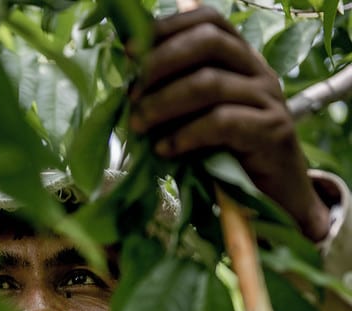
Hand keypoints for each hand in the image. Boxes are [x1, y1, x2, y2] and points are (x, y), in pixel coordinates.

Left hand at [128, 7, 329, 240]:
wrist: (272, 198)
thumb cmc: (226, 156)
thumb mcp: (195, 119)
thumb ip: (173, 96)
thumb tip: (129, 83)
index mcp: (240, 59)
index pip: (209, 20)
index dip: (167, 28)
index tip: (129, 51)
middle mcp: (258, 71)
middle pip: (208, 42)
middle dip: (160, 63)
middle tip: (132, 94)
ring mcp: (268, 100)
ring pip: (210, 83)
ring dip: (163, 103)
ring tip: (137, 125)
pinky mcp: (272, 132)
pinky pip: (222, 122)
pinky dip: (186, 134)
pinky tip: (165, 150)